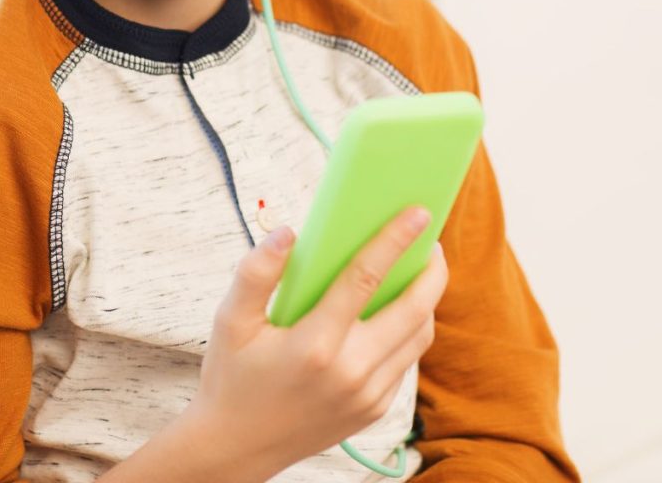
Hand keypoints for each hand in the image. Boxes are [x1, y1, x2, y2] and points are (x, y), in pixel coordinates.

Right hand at [183, 207, 448, 479]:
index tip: (416, 214)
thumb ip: (256, 272)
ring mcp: (367, 395)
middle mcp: (350, 372)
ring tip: (420, 268)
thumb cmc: (232, 375)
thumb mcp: (229, 320)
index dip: (394, 241)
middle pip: (412, 310)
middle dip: (431, 270)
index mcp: (315, 345)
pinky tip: (399, 307)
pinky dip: (411, 329)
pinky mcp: (373, 409)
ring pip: (417, 337)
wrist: (237, 447)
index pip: (365, 279)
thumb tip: (288, 231)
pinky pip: (405, 360)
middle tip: (432, 239)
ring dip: (427, 300)